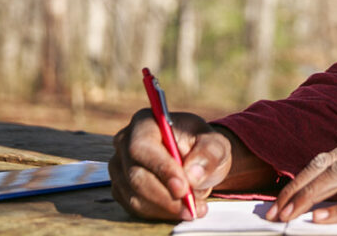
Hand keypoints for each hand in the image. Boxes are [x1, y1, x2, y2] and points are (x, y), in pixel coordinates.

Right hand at [109, 109, 232, 219]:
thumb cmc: (203, 146)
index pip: (142, 147)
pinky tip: (181, 210)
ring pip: (134, 195)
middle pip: (135, 175)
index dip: (161, 169)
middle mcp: (125, 143)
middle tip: (191, 206)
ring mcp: (120, 167)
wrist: (197, 159)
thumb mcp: (216, 144)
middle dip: (165, 195)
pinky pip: (135, 207)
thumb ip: (208, 153)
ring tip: (194, 208)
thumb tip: (192, 175)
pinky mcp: (121, 188)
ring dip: (165, 207)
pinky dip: (159, 213)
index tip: (183, 187)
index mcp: (145, 122)